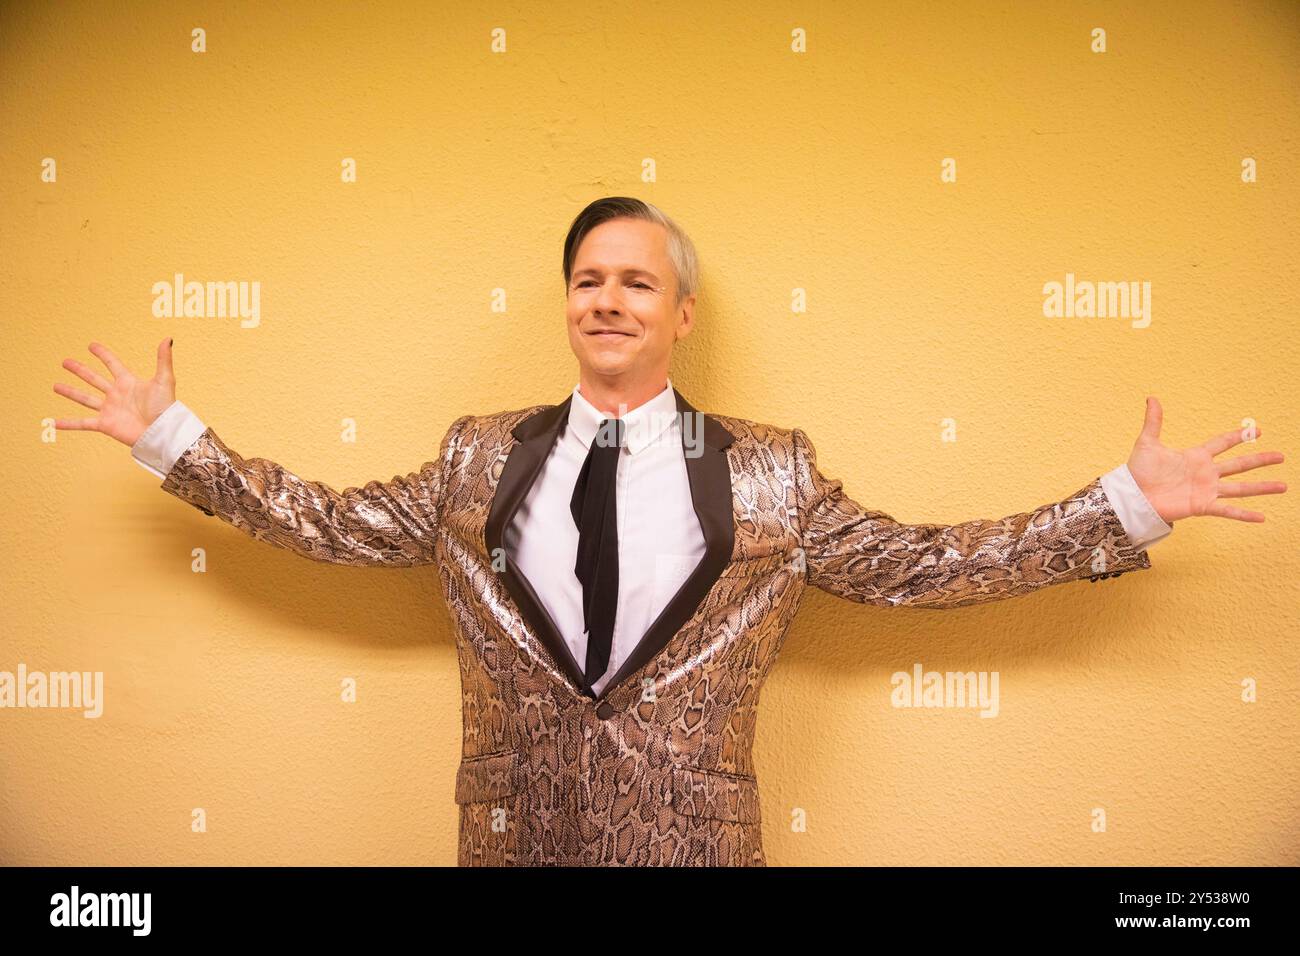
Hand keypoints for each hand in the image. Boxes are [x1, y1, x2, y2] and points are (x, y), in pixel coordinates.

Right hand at [53, 338, 176, 446]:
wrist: (162, 432)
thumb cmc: (166, 408)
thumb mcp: (164, 380)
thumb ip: (163, 359)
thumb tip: (167, 338)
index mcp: (128, 382)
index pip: (112, 364)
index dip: (103, 354)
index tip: (91, 345)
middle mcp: (116, 395)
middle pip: (94, 379)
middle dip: (80, 370)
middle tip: (65, 362)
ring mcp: (109, 409)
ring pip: (85, 399)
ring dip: (70, 392)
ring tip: (56, 386)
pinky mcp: (105, 424)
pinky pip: (83, 423)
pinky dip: (68, 423)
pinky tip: (54, 422)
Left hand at [1126, 397, 1286, 522]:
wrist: (1132, 496)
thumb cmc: (1138, 471)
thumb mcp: (1147, 443)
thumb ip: (1153, 422)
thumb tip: (1152, 398)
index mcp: (1196, 456)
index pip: (1222, 443)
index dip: (1239, 437)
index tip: (1258, 431)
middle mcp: (1206, 473)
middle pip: (1239, 465)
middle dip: (1260, 460)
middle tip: (1282, 456)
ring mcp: (1206, 490)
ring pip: (1240, 488)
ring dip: (1262, 487)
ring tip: (1283, 486)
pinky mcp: (1202, 506)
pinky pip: (1227, 510)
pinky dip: (1244, 514)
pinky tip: (1262, 517)